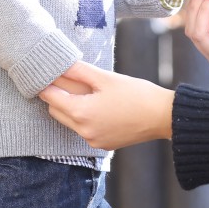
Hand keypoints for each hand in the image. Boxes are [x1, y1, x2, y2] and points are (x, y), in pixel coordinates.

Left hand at [39, 62, 173, 149]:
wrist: (163, 117)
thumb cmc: (136, 94)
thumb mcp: (105, 78)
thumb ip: (78, 71)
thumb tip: (59, 63)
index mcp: (81, 113)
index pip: (50, 97)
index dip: (45, 83)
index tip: (45, 72)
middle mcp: (83, 131)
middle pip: (56, 110)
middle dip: (57, 94)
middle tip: (65, 78)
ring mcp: (92, 140)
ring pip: (69, 121)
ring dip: (71, 106)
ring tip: (84, 89)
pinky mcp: (102, 144)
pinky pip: (84, 129)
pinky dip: (84, 117)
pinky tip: (98, 104)